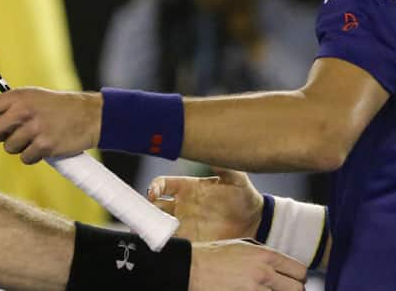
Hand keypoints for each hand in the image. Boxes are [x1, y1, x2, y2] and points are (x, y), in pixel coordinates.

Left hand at [0, 88, 100, 163]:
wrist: (90, 116)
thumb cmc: (60, 107)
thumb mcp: (33, 96)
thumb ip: (10, 104)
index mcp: (18, 96)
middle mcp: (23, 111)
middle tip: (13, 132)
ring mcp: (34, 129)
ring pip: (8, 148)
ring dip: (19, 146)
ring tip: (35, 136)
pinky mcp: (44, 145)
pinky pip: (25, 159)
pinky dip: (33, 156)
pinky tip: (44, 145)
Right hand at [148, 169, 263, 241]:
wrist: (254, 221)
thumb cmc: (243, 196)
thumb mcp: (236, 178)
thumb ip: (224, 166)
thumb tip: (213, 151)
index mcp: (187, 186)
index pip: (162, 184)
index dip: (154, 186)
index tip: (153, 193)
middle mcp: (182, 204)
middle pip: (154, 205)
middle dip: (144, 208)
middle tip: (141, 214)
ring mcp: (185, 222)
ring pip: (159, 224)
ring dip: (151, 226)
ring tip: (146, 231)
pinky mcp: (191, 239)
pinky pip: (172, 241)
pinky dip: (164, 242)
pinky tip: (162, 244)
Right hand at [189, 239, 305, 290]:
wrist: (191, 268)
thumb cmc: (213, 256)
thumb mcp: (242, 246)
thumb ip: (264, 255)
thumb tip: (280, 266)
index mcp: (266, 255)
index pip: (299, 271)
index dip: (297, 278)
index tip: (291, 282)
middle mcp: (265, 273)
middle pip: (297, 289)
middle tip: (281, 290)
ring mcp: (255, 290)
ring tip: (261, 290)